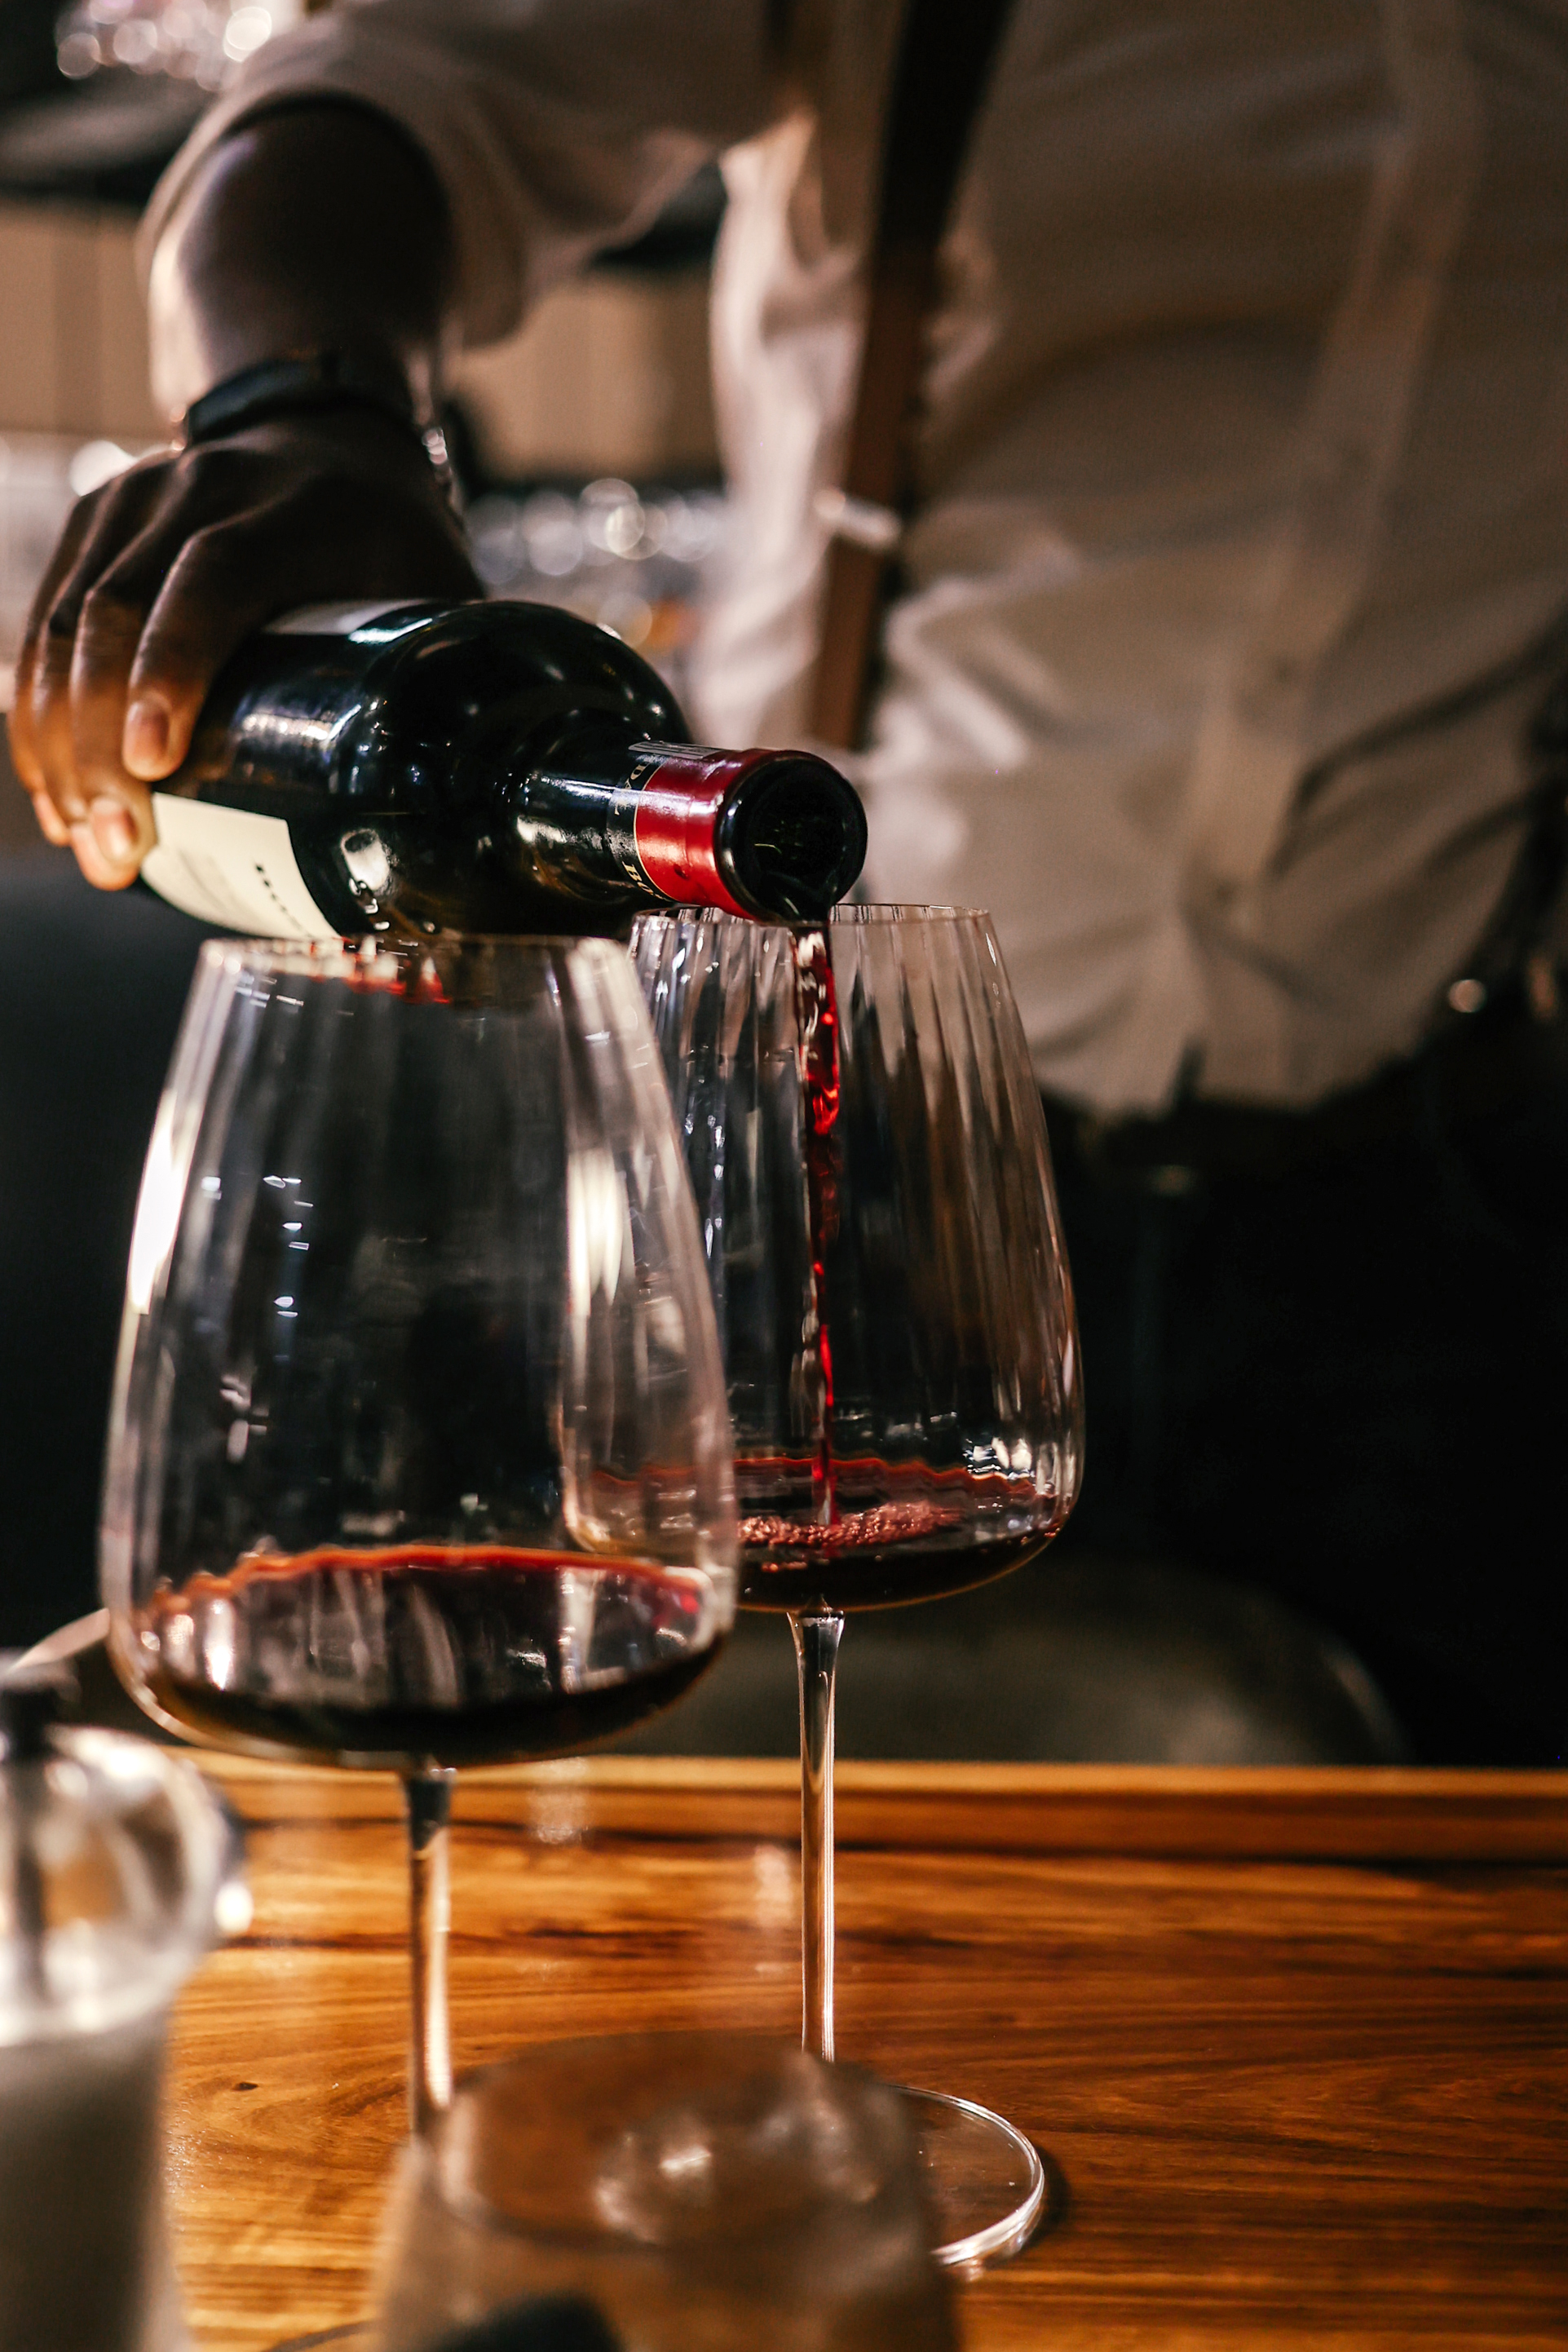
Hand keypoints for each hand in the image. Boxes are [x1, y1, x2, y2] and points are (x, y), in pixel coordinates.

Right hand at [6, 406, 480, 887]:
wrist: (324, 429)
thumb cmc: (393, 535)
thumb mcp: (444, 584)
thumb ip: (469, 677)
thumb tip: (495, 801)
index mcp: (293, 511)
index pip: (214, 581)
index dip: (174, 669)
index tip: (154, 764)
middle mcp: (200, 491)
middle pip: (120, 614)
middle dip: (100, 745)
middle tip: (118, 847)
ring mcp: (135, 499)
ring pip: (66, 622)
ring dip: (58, 744)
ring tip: (84, 840)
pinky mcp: (94, 521)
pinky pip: (43, 621)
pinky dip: (38, 712)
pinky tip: (53, 791)